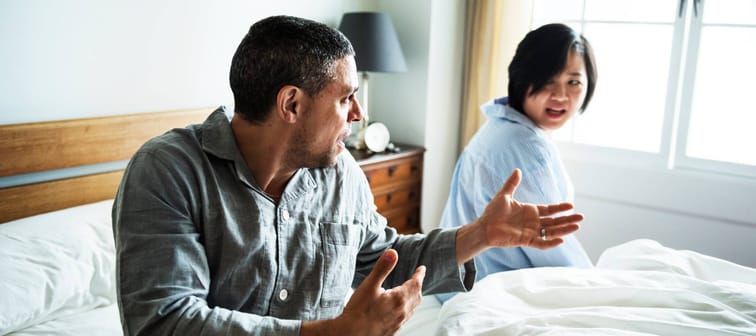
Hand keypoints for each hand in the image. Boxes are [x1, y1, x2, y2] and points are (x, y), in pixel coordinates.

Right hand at [302, 249, 425, 335]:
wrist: (352, 335)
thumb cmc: (359, 312)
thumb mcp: (369, 285)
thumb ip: (382, 268)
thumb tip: (393, 252)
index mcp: (399, 298)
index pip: (416, 283)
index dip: (419, 274)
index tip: (422, 268)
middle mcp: (402, 312)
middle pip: (417, 296)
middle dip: (417, 286)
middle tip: (416, 279)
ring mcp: (398, 323)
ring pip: (412, 309)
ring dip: (413, 298)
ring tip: (410, 293)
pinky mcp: (393, 331)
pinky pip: (405, 318)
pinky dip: (406, 309)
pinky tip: (397, 310)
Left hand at [455, 169, 583, 262]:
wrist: (484, 226)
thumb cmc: (492, 212)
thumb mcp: (504, 195)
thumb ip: (512, 183)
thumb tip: (518, 170)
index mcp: (530, 211)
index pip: (549, 210)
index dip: (560, 208)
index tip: (571, 205)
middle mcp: (533, 222)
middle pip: (554, 221)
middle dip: (567, 219)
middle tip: (581, 217)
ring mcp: (530, 232)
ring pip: (551, 232)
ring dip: (564, 230)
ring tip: (577, 227)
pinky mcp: (526, 241)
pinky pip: (541, 243)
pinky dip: (550, 243)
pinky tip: (561, 240)